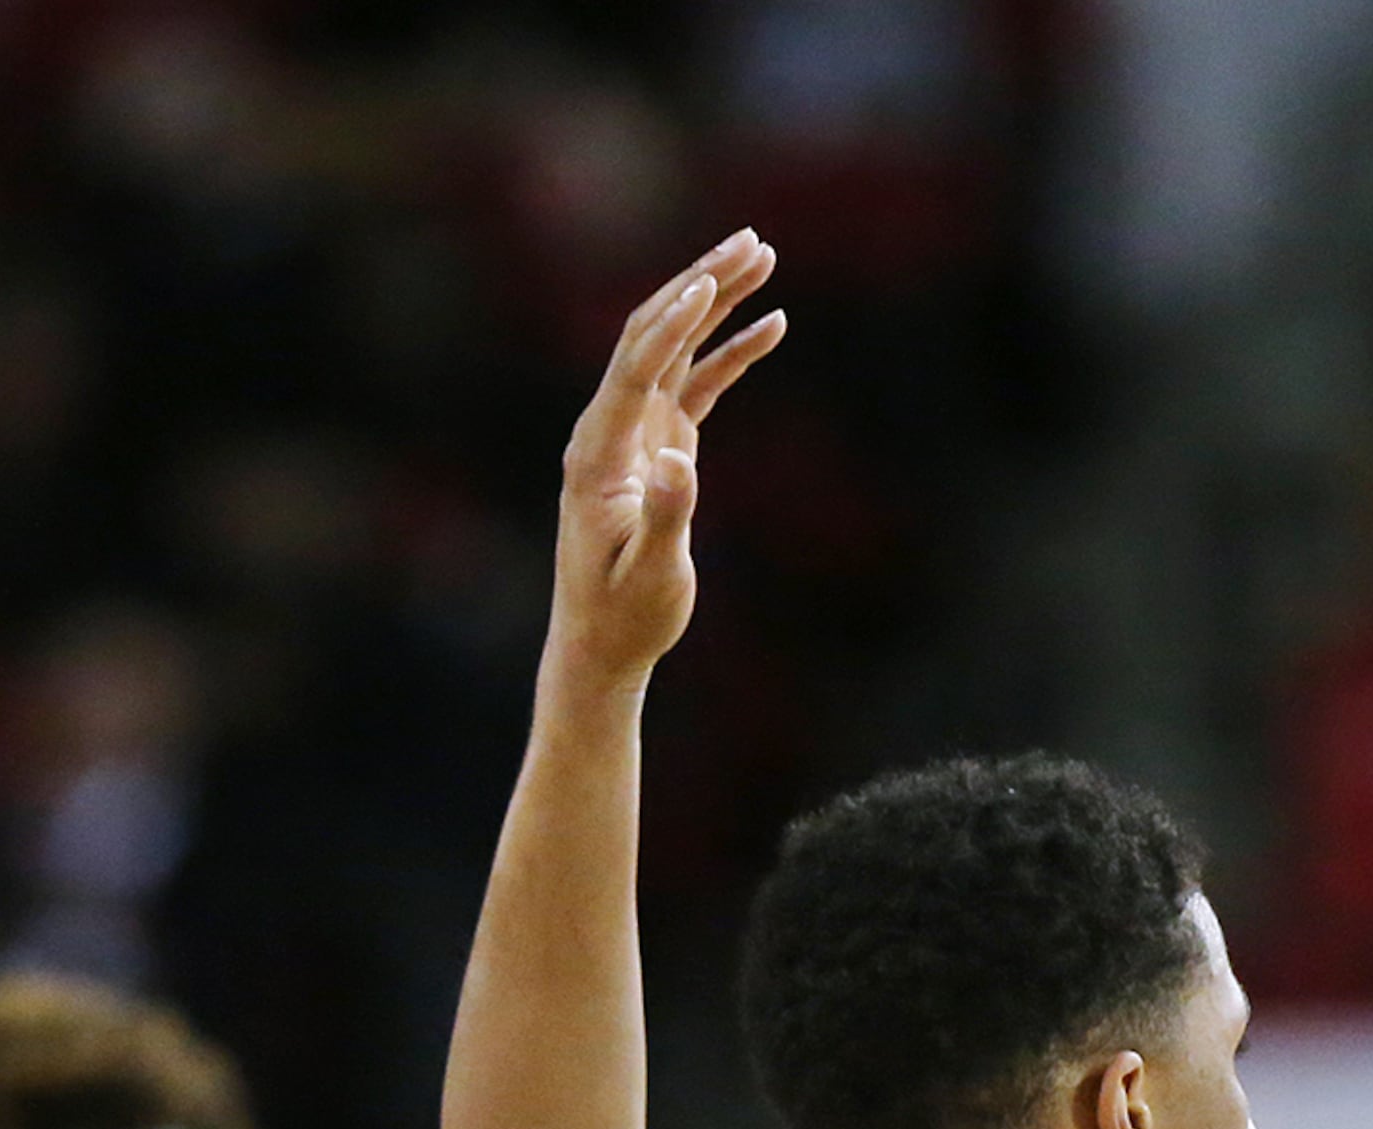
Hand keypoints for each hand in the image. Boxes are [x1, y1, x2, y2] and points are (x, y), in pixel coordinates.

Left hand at [549, 230, 784, 691]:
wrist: (603, 645)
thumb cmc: (625, 616)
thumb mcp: (652, 574)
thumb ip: (668, 516)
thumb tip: (679, 462)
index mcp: (598, 454)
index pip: (634, 369)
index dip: (671, 324)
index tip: (711, 283)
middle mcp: (609, 431)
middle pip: (652, 336)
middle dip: (699, 284)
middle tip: (752, 240)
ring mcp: (633, 434)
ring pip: (675, 350)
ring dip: (717, 302)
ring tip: (764, 256)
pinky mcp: (657, 447)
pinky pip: (695, 386)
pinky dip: (730, 354)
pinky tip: (773, 326)